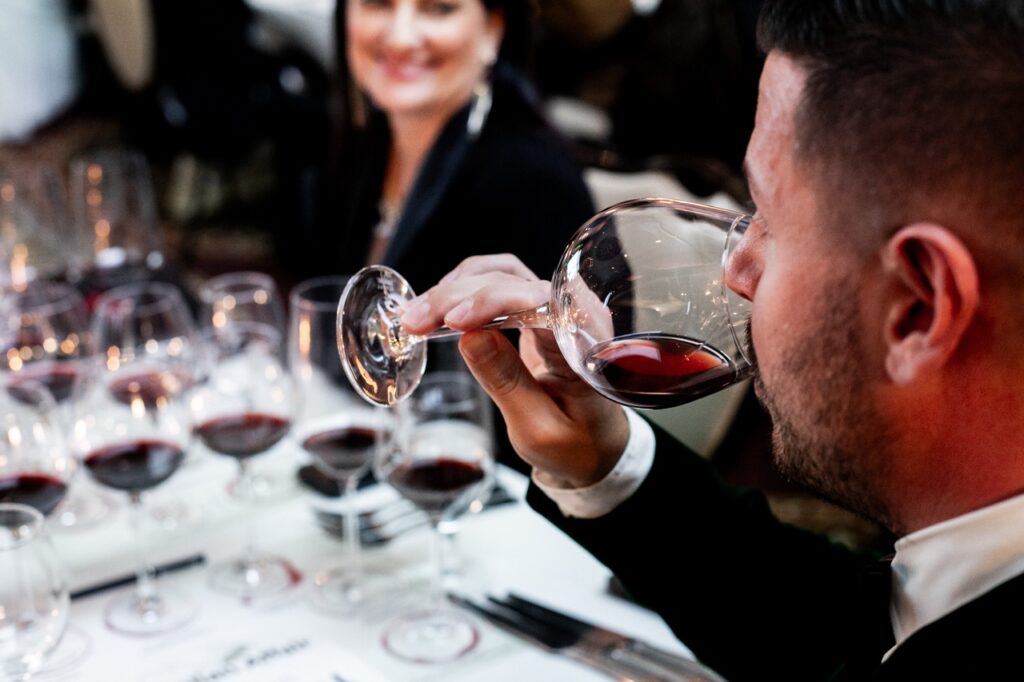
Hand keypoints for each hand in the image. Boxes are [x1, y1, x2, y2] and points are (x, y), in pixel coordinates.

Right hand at [401, 254, 627, 488]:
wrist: (592, 446)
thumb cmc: (574, 444)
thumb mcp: (539, 429)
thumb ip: (508, 382)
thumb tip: (469, 338)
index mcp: (584, 342)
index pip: (540, 300)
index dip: (493, 302)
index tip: (453, 323)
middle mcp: (573, 313)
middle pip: (513, 281)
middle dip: (458, 297)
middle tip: (413, 321)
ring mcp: (554, 306)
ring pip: (500, 274)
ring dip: (455, 288)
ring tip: (415, 314)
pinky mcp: (533, 309)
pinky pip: (496, 282)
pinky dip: (461, 289)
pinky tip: (435, 308)